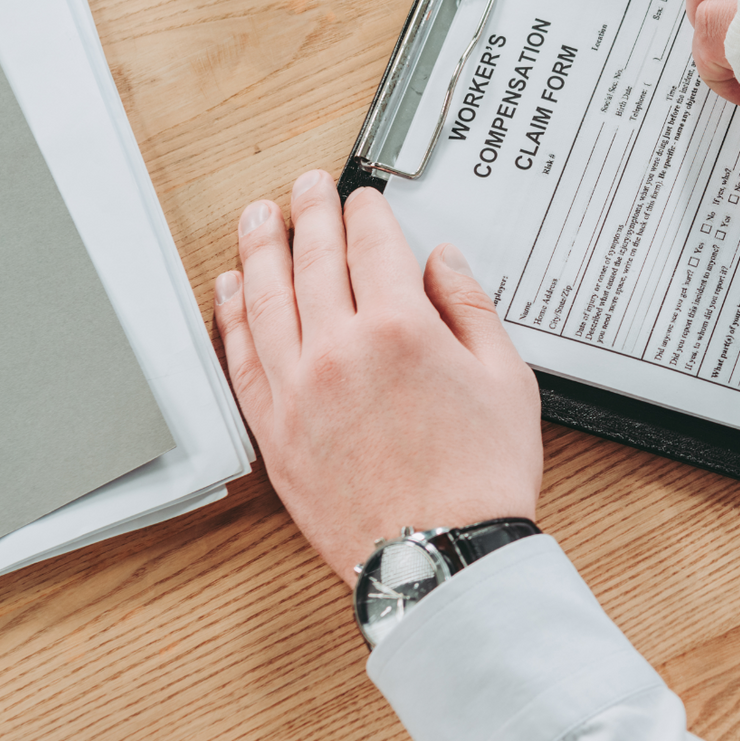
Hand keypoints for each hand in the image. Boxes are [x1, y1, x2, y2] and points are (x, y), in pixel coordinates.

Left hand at [213, 169, 543, 585]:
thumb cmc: (479, 478)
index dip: (366, 212)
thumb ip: (471, 309)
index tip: (362, 198)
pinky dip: (232, 316)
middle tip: (305, 187)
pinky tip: (232, 290)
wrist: (441, 553)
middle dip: (309, 213)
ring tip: (257, 218)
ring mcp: (299, 390)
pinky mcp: (274, 430)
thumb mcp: (506, 378)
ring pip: (266, 299)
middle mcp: (339, 351)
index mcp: (401, 329)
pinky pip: (241, 358)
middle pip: (313, 260)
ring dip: (259, 249)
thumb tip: (443, 264)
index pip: (372, 245)